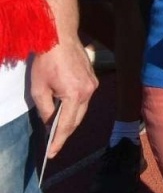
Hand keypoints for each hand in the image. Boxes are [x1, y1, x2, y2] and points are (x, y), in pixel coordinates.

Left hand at [29, 36, 96, 157]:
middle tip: (53, 145)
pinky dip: (75, 107)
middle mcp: (88, 92)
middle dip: (65, 133)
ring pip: (82, 110)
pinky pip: (84, 99)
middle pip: (77, 119)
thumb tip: (49, 123)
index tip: (52, 154)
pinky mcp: (93, 79)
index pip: (67, 125)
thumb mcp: (38, 88)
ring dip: (70, 119)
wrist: (60, 37)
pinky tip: (65, 111)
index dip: (58, 141)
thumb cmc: (46, 62)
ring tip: (57, 130)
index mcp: (75, 95)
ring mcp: (93, 85)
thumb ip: (45, 109)